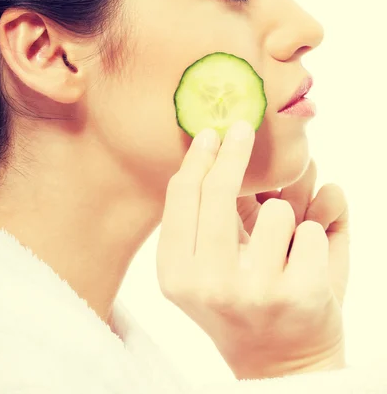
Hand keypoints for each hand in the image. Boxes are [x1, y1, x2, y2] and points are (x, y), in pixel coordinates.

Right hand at [156, 121, 349, 379]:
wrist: (281, 364)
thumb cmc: (241, 305)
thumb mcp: (203, 269)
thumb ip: (200, 215)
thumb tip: (212, 145)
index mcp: (176, 274)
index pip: (181, 196)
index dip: (198, 158)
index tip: (211, 133)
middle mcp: (207, 283)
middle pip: (217, 190)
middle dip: (234, 150)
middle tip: (243, 127)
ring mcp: (253, 290)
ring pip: (277, 209)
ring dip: (285, 219)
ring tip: (282, 250)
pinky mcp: (297, 294)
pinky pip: (314, 230)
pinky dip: (316, 241)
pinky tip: (305, 268)